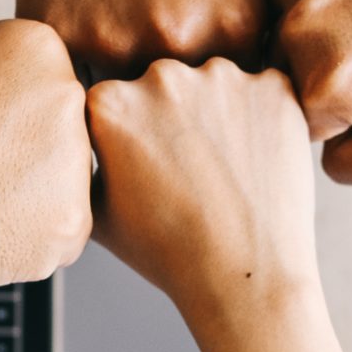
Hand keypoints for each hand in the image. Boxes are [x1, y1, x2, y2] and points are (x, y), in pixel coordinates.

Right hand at [0, 20, 91, 285]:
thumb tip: (21, 68)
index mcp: (39, 48)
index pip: (48, 86)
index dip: (5, 117)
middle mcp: (68, 98)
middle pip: (65, 135)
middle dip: (25, 156)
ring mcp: (73, 164)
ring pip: (65, 188)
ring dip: (29, 199)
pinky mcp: (67, 227)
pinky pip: (57, 236)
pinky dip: (23, 241)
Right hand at [86, 58, 316, 319]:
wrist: (244, 275)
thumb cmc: (170, 252)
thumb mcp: (97, 213)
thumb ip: (82, 164)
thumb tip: (80, 144)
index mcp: (110, 103)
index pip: (112, 100)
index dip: (128, 134)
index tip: (144, 163)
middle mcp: (162, 77)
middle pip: (162, 84)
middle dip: (171, 116)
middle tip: (188, 168)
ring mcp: (221, 77)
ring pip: (213, 83)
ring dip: (216, 110)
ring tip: (225, 168)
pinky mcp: (272, 86)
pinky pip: (264, 88)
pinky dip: (261, 114)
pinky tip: (256, 157)